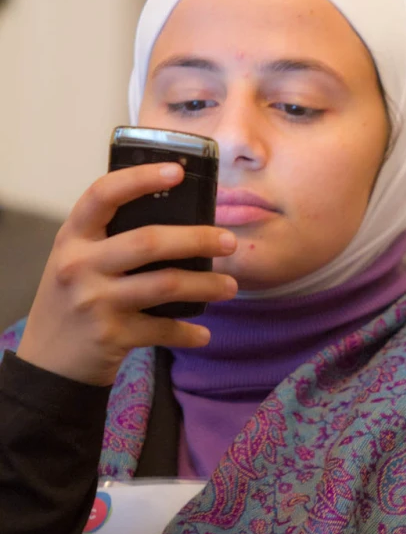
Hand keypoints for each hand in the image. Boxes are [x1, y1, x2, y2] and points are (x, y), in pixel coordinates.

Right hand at [17, 163, 237, 385]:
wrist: (46, 362)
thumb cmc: (73, 296)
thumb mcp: (77, 258)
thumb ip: (110, 237)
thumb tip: (179, 216)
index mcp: (73, 236)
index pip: (103, 194)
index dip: (141, 178)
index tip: (177, 171)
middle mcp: (79, 265)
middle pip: (148, 241)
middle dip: (197, 239)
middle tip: (229, 241)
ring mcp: (94, 301)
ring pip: (165, 284)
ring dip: (206, 285)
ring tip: (230, 286)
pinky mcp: (111, 336)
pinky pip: (162, 329)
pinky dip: (187, 332)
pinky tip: (203, 333)